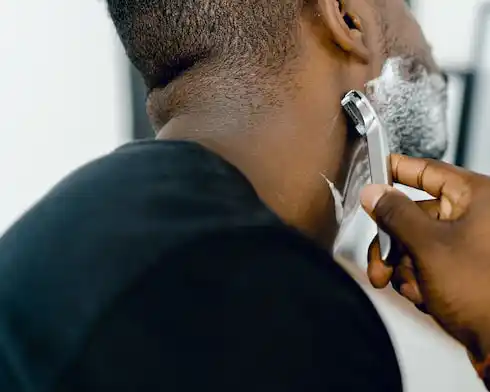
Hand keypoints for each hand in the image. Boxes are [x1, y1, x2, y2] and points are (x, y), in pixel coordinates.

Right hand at [360, 154, 489, 359]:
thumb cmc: (484, 293)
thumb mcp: (429, 246)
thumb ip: (396, 214)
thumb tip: (374, 193)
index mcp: (476, 198)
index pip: (428, 171)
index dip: (399, 169)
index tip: (378, 167)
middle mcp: (475, 218)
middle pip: (414, 215)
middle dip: (391, 242)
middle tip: (378, 261)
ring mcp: (469, 245)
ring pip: (415, 242)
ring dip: (402, 266)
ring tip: (410, 286)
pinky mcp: (463, 269)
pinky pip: (426, 263)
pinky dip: (417, 278)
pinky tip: (424, 295)